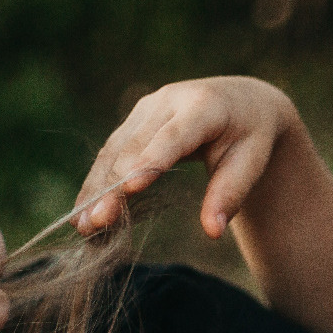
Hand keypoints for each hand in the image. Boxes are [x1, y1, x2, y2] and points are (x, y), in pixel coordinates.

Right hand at [74, 76, 297, 237]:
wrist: (242, 102)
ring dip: (96, 187)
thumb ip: (230, 195)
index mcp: (204, 106)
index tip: (128, 190)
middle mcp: (169, 101)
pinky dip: (97, 181)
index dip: (149, 161)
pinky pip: (111, 152)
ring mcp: (147, 109)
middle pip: (135, 146)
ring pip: (115, 149)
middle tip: (95, 222)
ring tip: (82, 224)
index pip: (174, 137)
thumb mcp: (250, 163)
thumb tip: (212, 232)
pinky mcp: (134, 121)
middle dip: (112, 186)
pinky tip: (84, 209)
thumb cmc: (250, 136)